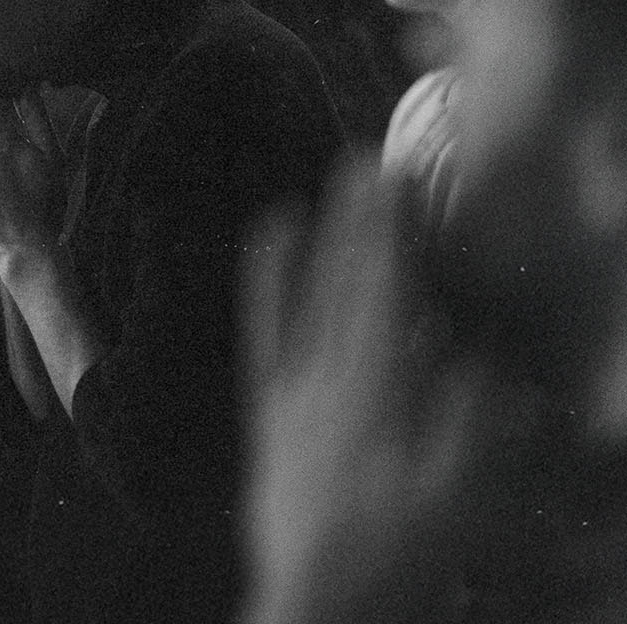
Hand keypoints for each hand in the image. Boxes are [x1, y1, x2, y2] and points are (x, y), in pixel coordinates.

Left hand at [241, 167, 482, 620]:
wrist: (316, 603)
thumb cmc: (395, 556)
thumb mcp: (455, 499)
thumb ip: (469, 425)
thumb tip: (481, 359)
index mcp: (376, 395)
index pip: (384, 297)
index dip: (389, 235)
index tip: (392, 181)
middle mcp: (328, 382)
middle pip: (344, 290)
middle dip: (355, 226)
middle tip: (360, 164)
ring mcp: (292, 396)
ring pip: (305, 308)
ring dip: (314, 249)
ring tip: (315, 195)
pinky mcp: (268, 416)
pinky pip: (262, 341)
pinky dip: (263, 294)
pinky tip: (262, 255)